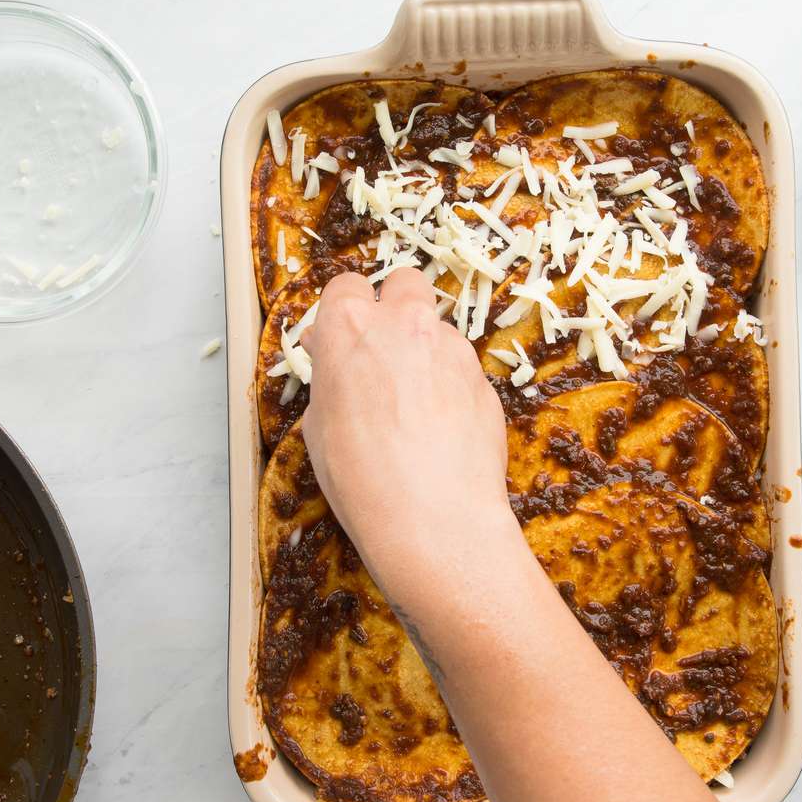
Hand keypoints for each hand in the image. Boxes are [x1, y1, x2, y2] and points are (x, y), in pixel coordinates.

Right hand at [301, 268, 518, 606]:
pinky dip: (451, 385)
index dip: (341, 312)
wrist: (434, 519)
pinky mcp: (484, 377)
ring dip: (425, 349)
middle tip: (382, 349)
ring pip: (437, 327)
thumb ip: (330, 379)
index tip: (339, 339)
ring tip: (413, 404)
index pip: (344, 287)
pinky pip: (462, 367)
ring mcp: (451, 347)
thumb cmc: (363, 479)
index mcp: (349, 328)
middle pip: (403, 282)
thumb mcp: (318, 428)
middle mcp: (404, 324)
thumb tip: (335, 367)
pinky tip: (440, 427)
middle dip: (394, 305)